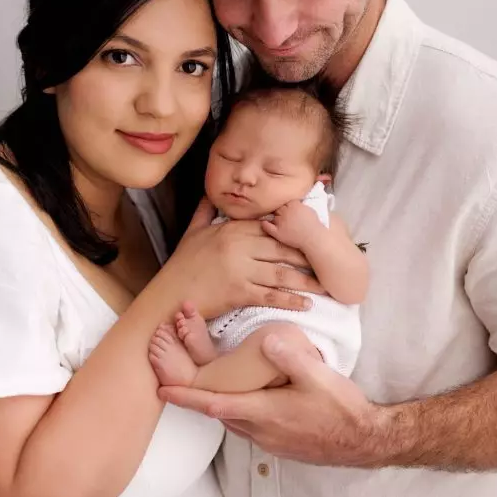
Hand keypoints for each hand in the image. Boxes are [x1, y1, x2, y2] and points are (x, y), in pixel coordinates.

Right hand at [156, 198, 323, 317]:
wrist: (169, 294)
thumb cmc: (181, 265)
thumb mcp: (192, 232)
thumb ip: (205, 211)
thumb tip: (212, 193)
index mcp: (231, 229)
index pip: (270, 226)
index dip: (293, 232)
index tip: (312, 236)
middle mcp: (238, 246)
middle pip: (282, 247)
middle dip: (307, 255)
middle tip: (327, 261)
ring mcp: (240, 269)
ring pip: (281, 272)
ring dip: (306, 279)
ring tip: (324, 284)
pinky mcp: (239, 292)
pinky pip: (271, 295)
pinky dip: (291, 300)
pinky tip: (306, 303)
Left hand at [158, 332, 381, 465]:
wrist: (364, 439)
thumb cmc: (341, 409)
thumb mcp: (319, 377)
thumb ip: (291, 358)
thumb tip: (266, 340)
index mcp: (264, 412)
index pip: (215, 404)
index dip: (187, 397)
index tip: (163, 390)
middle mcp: (260, 430)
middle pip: (217, 412)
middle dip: (195, 397)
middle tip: (175, 380)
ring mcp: (268, 439)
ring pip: (231, 419)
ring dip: (214, 403)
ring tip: (202, 385)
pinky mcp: (278, 441)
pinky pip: (245, 424)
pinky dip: (233, 409)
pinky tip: (239, 397)